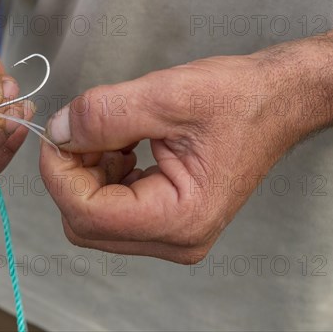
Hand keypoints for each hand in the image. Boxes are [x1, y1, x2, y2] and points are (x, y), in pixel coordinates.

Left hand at [39, 50, 320, 263]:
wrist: (277, 102)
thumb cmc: (238, 98)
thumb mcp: (167, 94)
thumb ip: (104, 114)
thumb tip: (58, 131)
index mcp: (180, 217)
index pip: (87, 214)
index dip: (58, 173)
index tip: (55, 134)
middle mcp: (177, 239)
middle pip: (86, 224)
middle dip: (72, 175)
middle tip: (82, 131)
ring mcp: (174, 235)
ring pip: (95, 220)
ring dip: (88, 175)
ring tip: (111, 135)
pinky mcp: (171, 222)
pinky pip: (115, 212)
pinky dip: (104, 179)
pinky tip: (122, 147)